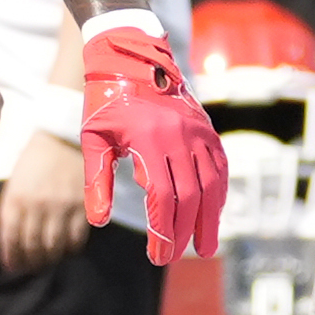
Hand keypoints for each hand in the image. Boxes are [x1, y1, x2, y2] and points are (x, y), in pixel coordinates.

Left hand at [0, 129, 91, 275]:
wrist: (64, 139)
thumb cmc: (36, 162)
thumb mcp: (14, 183)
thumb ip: (11, 211)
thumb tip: (10, 243)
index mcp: (16, 198)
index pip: (10, 237)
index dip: (11, 256)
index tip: (12, 265)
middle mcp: (38, 205)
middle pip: (32, 246)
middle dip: (30, 262)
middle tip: (31, 266)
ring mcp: (61, 206)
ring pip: (53, 246)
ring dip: (49, 259)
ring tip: (47, 261)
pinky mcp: (82, 206)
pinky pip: (76, 239)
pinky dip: (70, 249)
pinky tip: (66, 248)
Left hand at [81, 23, 225, 263]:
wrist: (132, 56)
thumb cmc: (106, 100)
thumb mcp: (93, 139)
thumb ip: (96, 181)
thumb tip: (98, 222)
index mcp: (148, 139)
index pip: (161, 196)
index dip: (161, 230)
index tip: (156, 255)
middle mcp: (179, 135)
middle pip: (189, 195)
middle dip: (183, 232)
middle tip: (172, 258)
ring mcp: (197, 131)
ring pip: (210, 184)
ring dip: (209, 219)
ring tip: (204, 248)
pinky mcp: (207, 129)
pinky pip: (220, 167)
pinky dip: (219, 194)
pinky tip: (214, 214)